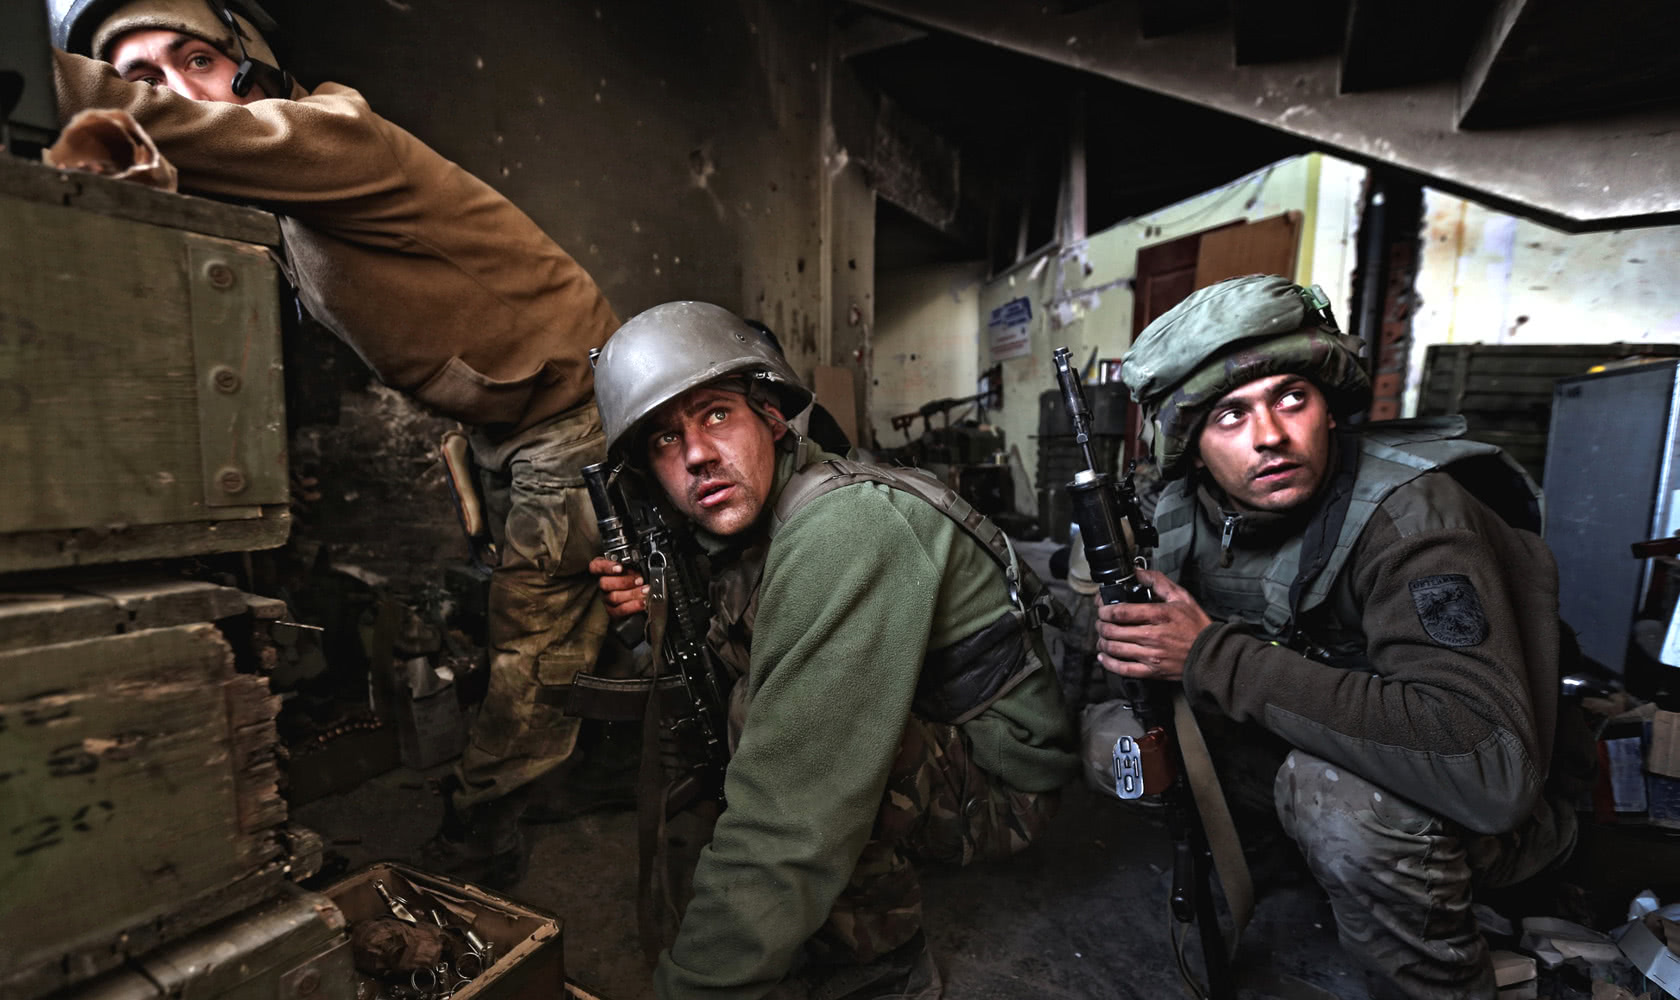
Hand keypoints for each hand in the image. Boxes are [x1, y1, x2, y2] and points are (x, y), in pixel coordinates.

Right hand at [589, 556, 647, 618]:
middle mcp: (604, 585)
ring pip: (613, 597)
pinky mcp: (613, 612)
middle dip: (625, 581)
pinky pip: (620, 610)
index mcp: (605, 571)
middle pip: (604, 583)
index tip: (619, 568)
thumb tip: (640, 563)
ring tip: (645, 590)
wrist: (642, 597)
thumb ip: (632, 564)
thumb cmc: (636, 578)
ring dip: (633, 593)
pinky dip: (633, 606)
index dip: (606, 567)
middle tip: (640, 580)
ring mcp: (607, 599)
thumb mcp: (634, 567)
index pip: (596, 566)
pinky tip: (643, 602)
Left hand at [1094, 569, 1212, 680]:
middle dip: (1101, 624)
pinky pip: (1123, 669)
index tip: (1101, 607)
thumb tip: (1138, 571)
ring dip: (1102, 642)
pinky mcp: (1152, 671)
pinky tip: (1104, 656)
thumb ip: (1158, 582)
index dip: (1104, 609)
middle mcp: (1153, 636)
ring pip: (1114, 649)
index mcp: (1159, 615)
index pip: (1121, 611)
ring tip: (1102, 637)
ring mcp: (1151, 655)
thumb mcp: (1181, 597)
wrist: (1211, 654)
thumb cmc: (1197, 626)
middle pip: (1113, 630)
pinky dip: (1108, 663)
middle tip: (1101, 621)